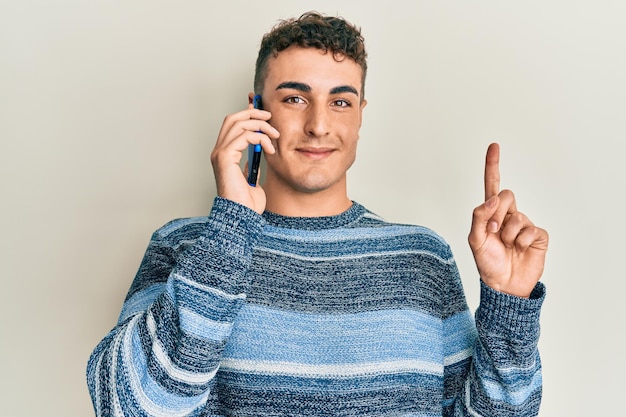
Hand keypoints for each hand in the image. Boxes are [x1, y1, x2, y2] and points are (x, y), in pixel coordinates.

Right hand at [210, 93, 279, 213]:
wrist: (243, 216)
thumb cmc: (247, 204)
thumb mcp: (252, 179)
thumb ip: (251, 165)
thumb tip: (256, 156)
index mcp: (224, 156)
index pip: (232, 125)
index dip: (247, 115)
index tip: (264, 114)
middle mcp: (219, 152)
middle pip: (232, 119)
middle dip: (253, 113)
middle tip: (270, 117)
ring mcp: (220, 154)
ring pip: (239, 124)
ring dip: (261, 126)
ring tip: (275, 136)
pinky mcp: (225, 157)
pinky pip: (244, 136)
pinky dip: (260, 139)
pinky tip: (270, 150)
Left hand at [468, 143, 548, 297]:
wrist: (504, 285)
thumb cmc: (487, 262)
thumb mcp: (475, 240)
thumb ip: (479, 216)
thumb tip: (492, 199)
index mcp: (491, 213)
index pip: (492, 186)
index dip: (493, 166)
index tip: (494, 146)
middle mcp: (508, 215)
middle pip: (507, 196)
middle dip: (498, 212)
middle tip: (494, 231)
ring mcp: (524, 225)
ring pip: (518, 215)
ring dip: (508, 233)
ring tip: (507, 246)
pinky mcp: (538, 236)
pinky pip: (531, 229)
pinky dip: (523, 240)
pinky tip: (520, 249)